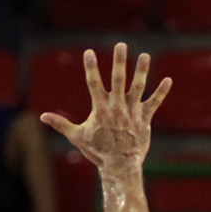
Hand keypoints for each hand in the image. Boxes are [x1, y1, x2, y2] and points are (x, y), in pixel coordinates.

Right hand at [39, 44, 170, 170]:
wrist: (119, 166)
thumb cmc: (97, 151)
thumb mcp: (77, 136)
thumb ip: (61, 123)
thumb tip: (41, 117)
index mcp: (100, 109)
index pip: (94, 83)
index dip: (91, 67)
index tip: (89, 52)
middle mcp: (117, 107)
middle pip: (118, 80)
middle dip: (119, 62)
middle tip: (121, 45)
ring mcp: (132, 112)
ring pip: (138, 87)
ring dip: (142, 71)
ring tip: (144, 55)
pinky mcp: (144, 119)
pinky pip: (154, 103)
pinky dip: (161, 92)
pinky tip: (168, 79)